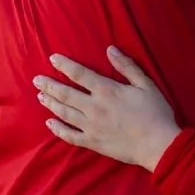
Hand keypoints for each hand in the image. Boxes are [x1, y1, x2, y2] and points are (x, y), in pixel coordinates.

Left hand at [35, 47, 180, 169]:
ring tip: (40, 97)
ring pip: (64, 113)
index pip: (79, 74)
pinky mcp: (92, 142)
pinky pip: (69, 135)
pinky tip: (49, 123)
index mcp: (107, 90)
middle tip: (36, 80)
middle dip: (49, 85)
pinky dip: (57, 129)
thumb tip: (110, 49)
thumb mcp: (146, 84)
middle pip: (65, 93)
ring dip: (50, 103)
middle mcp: (94, 107)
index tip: (52, 59)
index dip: (64, 65)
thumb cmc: (155, 113)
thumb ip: (127, 66)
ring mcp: (90, 126)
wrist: (158, 144)